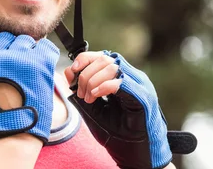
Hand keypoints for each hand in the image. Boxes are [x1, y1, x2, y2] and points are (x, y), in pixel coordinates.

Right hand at [0, 29, 59, 142]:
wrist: (16, 130)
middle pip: (5, 36)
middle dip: (10, 47)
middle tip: (15, 65)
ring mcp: (19, 58)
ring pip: (25, 40)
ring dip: (27, 50)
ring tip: (28, 69)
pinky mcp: (40, 62)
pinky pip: (45, 46)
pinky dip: (44, 53)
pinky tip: (41, 65)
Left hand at [65, 51, 196, 168]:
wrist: (138, 156)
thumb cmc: (119, 135)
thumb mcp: (94, 110)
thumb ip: (82, 91)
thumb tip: (68, 72)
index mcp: (124, 78)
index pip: (102, 56)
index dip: (84, 59)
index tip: (71, 72)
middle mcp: (134, 78)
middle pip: (105, 59)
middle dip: (86, 74)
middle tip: (81, 94)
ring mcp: (141, 86)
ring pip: (112, 66)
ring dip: (93, 80)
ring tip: (88, 98)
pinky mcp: (144, 98)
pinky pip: (122, 82)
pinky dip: (103, 86)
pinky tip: (95, 96)